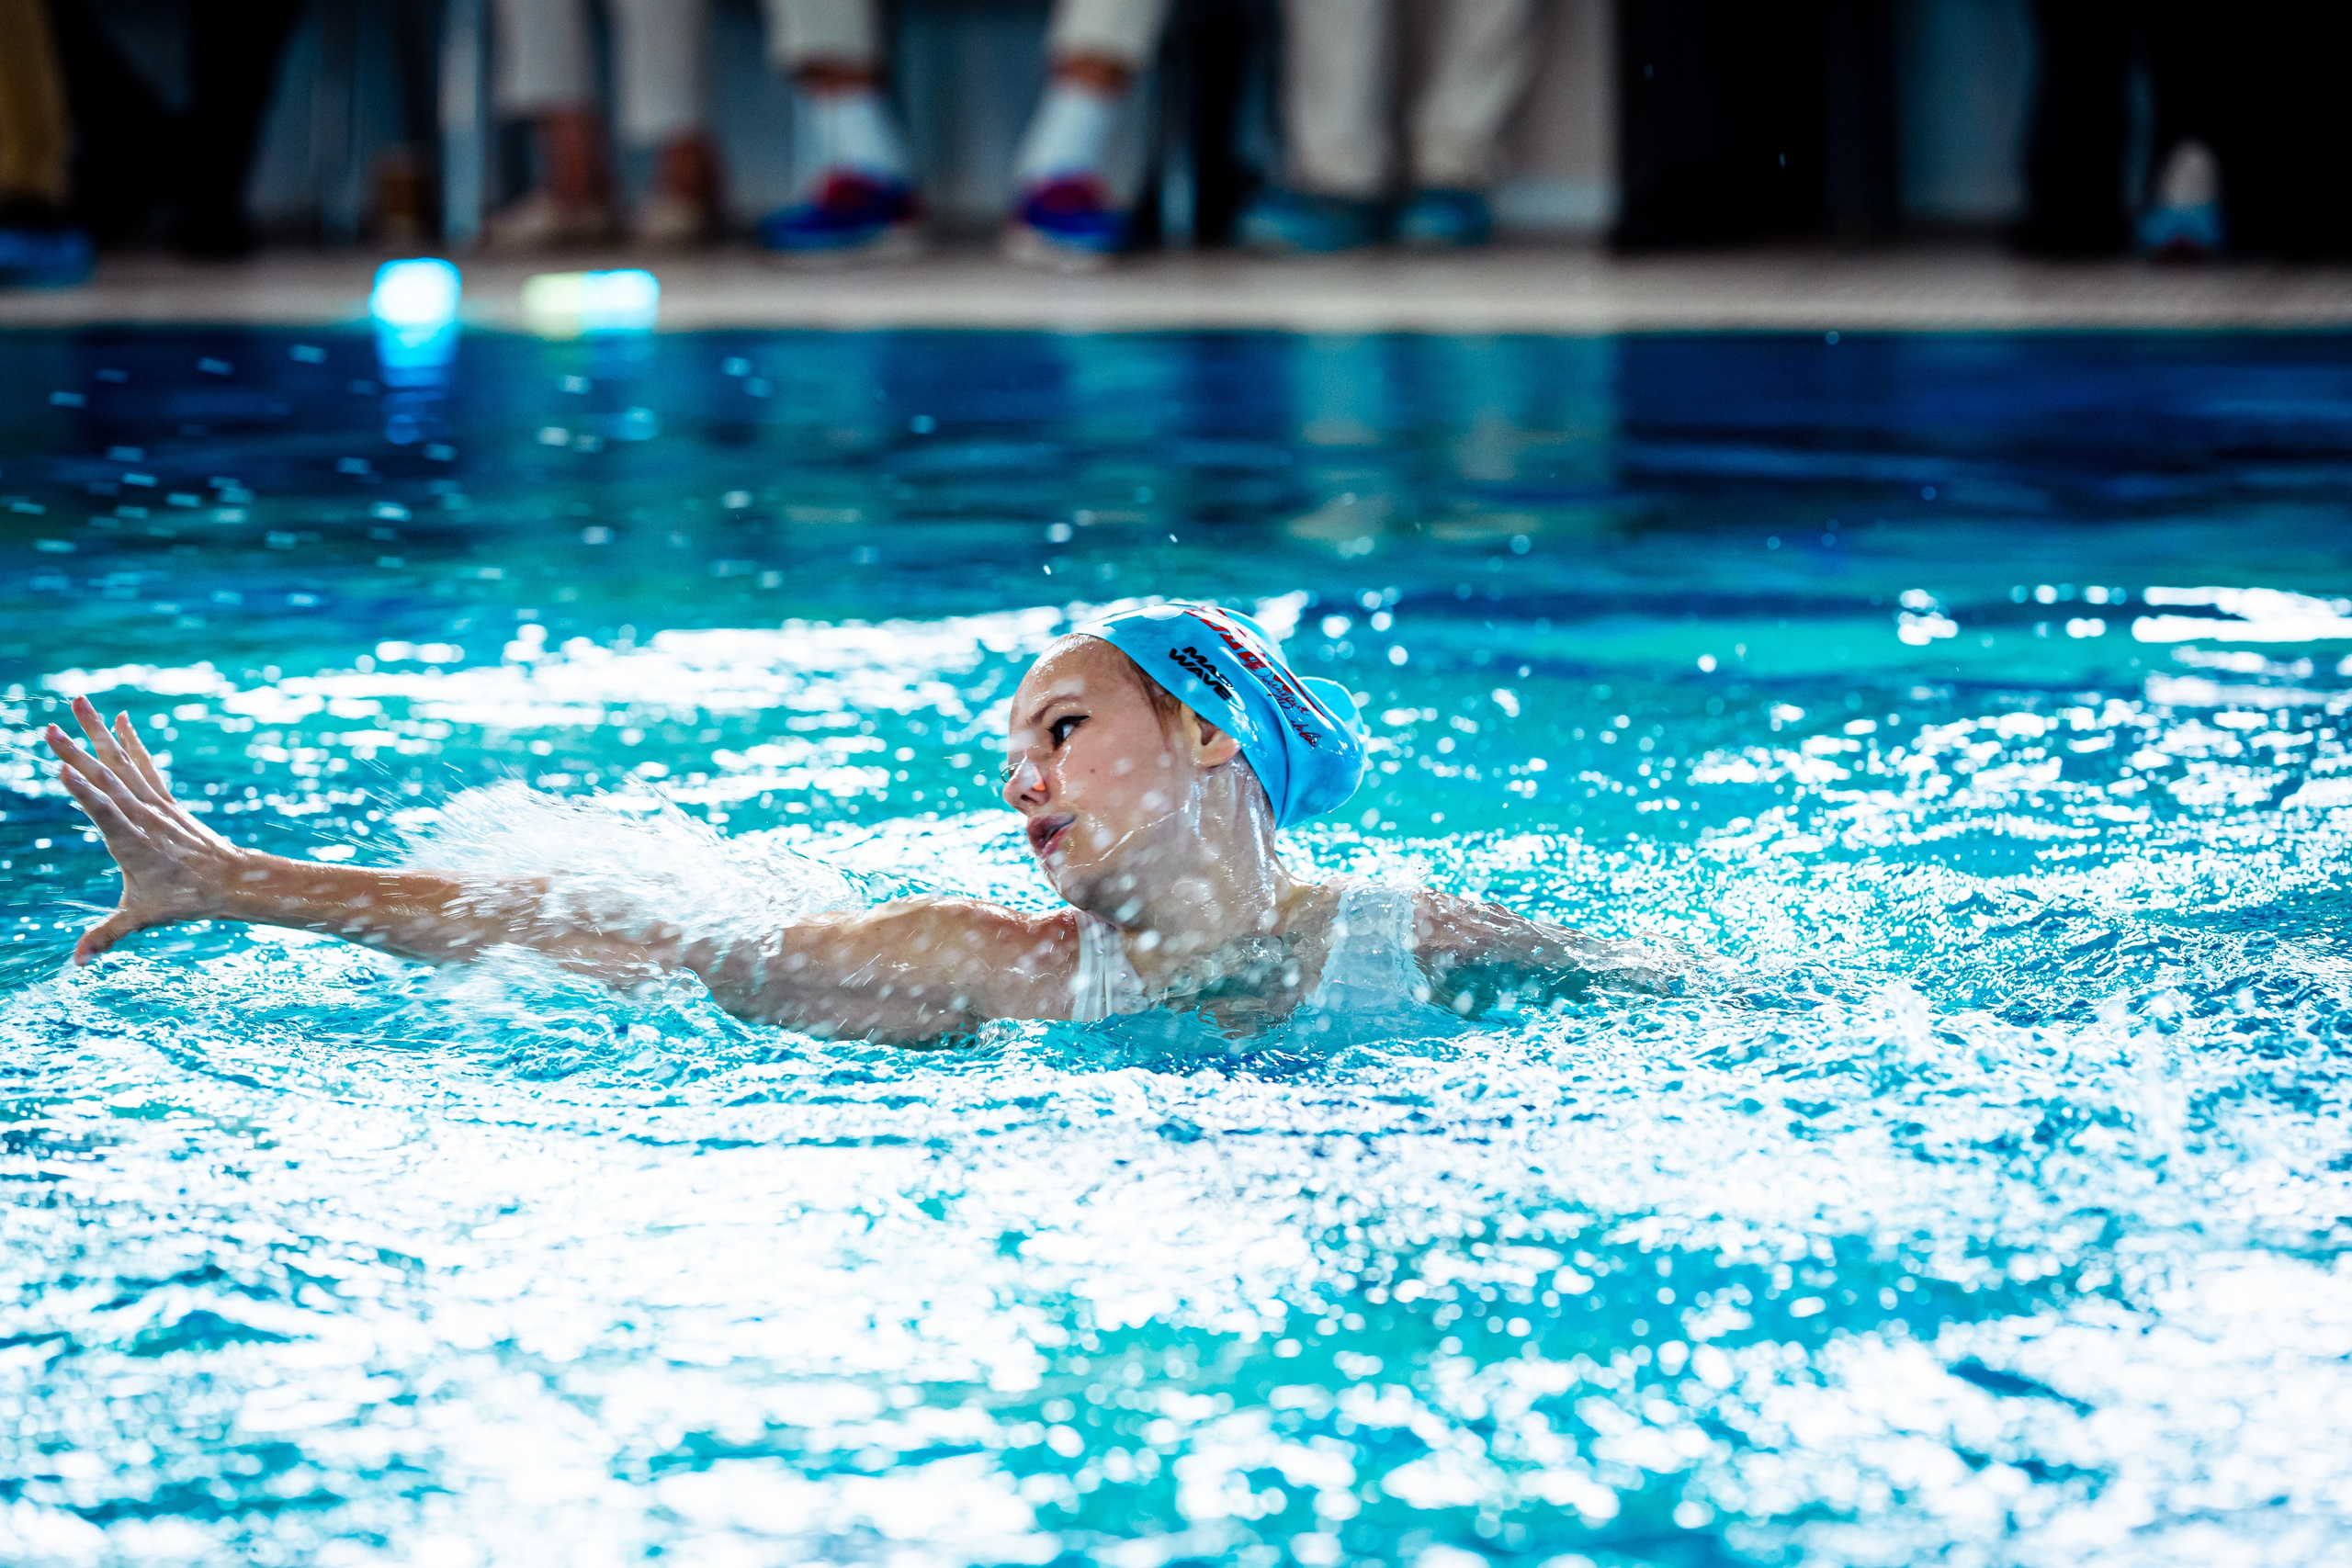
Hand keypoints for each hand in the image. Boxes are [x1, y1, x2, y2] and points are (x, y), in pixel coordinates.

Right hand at [44, 696, 256, 963]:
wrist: (230, 881)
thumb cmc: (182, 900)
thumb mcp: (140, 918)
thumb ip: (105, 935)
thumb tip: (75, 962)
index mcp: (131, 843)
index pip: (104, 814)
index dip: (84, 793)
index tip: (63, 769)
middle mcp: (142, 817)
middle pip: (105, 779)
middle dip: (75, 753)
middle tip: (47, 726)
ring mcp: (154, 804)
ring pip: (120, 762)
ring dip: (96, 732)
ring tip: (76, 702)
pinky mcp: (164, 800)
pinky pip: (144, 764)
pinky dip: (131, 742)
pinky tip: (119, 719)